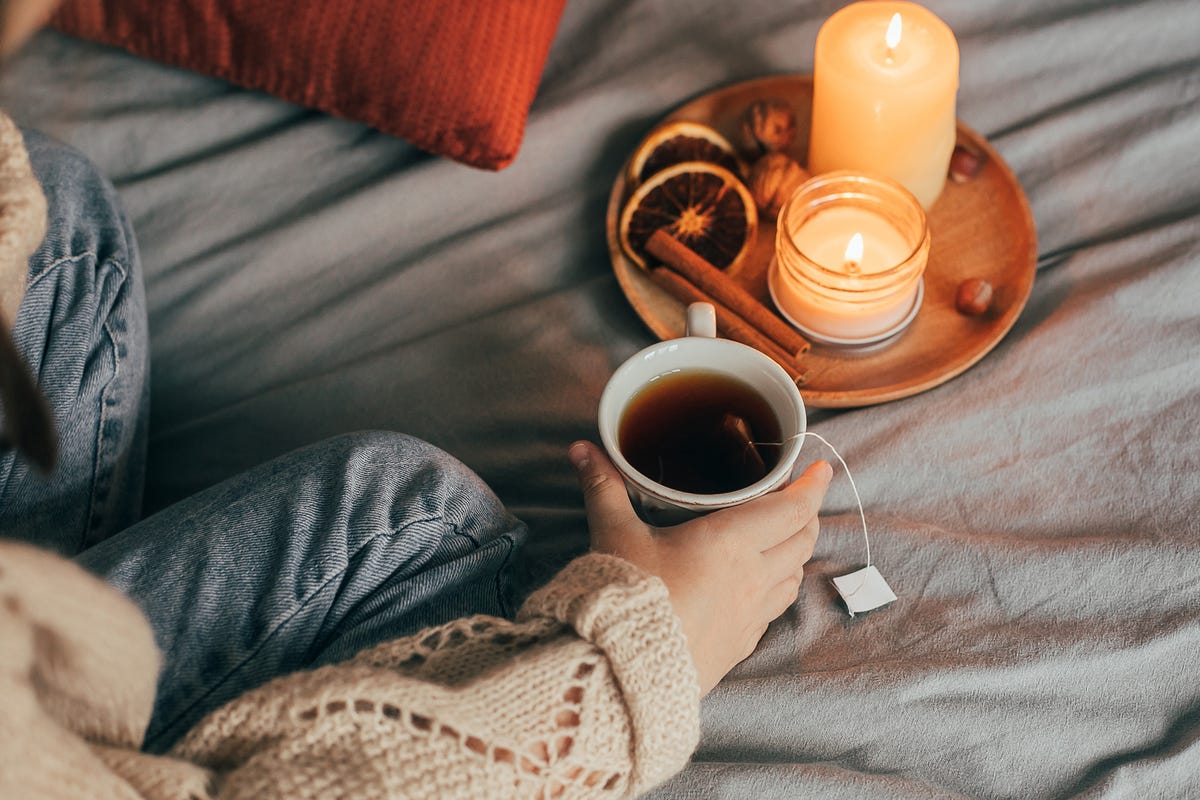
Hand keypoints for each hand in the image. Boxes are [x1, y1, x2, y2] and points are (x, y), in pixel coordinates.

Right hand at [568, 441, 831, 694]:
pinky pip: (774, 609)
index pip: (793, 509)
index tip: (819, 469)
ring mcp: (751, 615)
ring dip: (796, 551)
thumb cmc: (622, 596)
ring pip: (795, 576)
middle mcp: (752, 578)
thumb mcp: (612, 534)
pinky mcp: (741, 645)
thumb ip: (604, 487)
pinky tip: (758, 583)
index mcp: (730, 542)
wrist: (620, 671)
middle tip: (797, 497)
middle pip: (802, 540)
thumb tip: (582, 449)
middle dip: (806, 514)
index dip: (812, 486)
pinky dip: (778, 586)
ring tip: (781, 537)